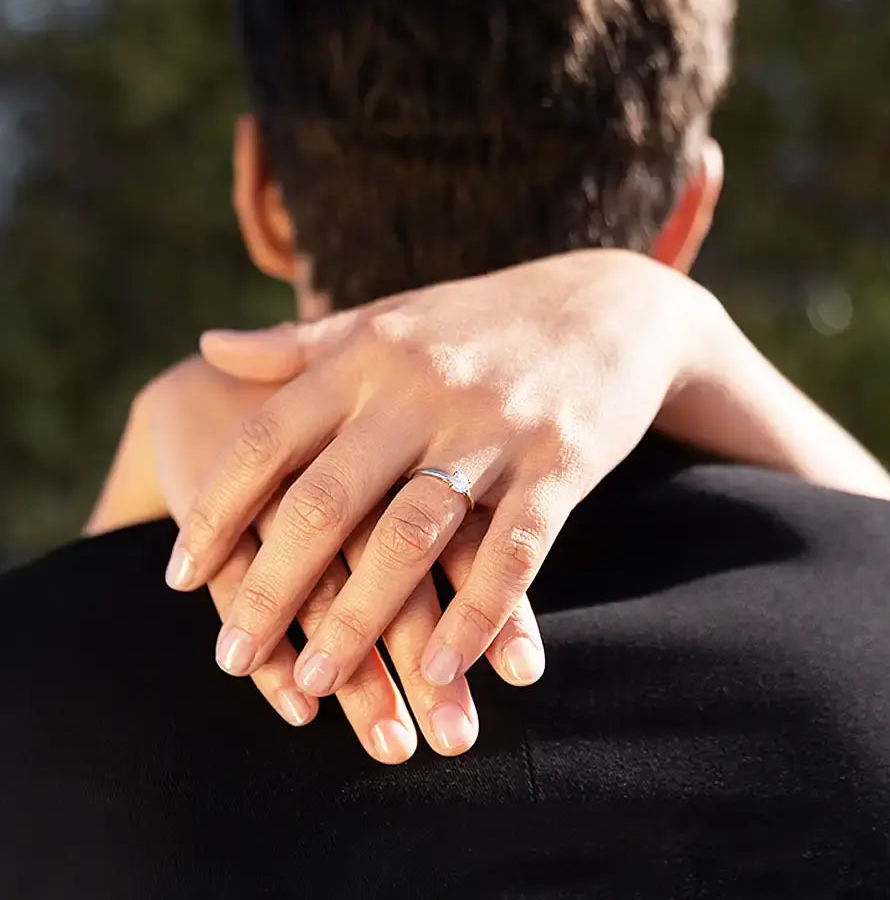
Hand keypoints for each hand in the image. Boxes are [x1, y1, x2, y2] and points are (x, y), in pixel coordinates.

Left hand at [168, 249, 721, 706]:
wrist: (610, 305)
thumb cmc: (483, 322)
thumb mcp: (390, 317)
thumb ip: (300, 344)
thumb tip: (209, 346)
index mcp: (370, 356)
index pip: (268, 438)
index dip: (217, 510)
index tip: (180, 575)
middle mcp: (422, 391)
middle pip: (326, 500)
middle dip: (270, 586)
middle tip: (228, 654)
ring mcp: (494, 429)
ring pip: (411, 536)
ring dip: (359, 618)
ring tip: (314, 682)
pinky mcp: (560, 464)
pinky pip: (513, 551)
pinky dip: (478, 614)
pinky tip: (445, 668)